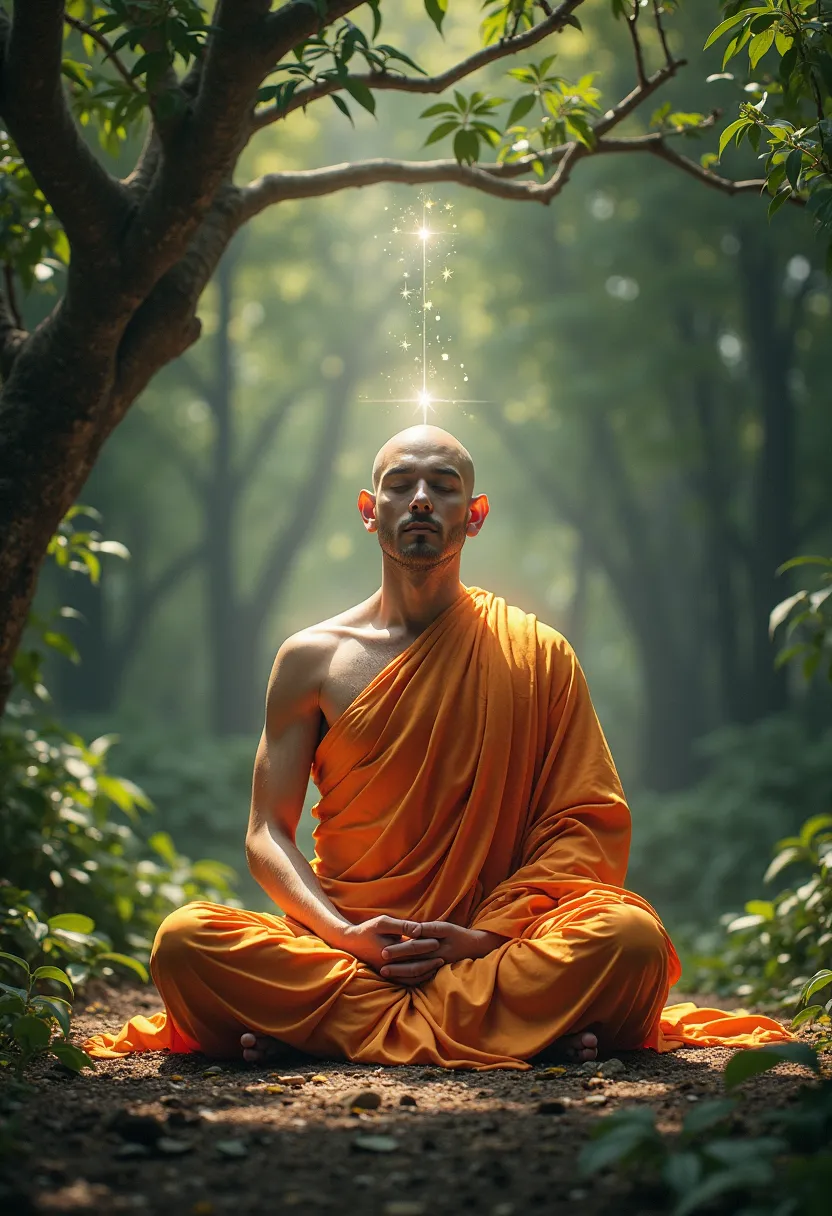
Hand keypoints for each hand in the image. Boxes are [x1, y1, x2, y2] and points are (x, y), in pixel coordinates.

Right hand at [334, 916, 442, 987]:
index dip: (426, 945)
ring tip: (438, 966)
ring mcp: (387, 973)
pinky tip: (426, 973)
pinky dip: (417, 979)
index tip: (438, 941)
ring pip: (411, 978)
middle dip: (430, 961)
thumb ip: (402, 926)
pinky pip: (405, 982)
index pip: (412, 949)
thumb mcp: (383, 922)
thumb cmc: (368, 929)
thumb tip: (419, 930)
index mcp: (388, 951)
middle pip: (414, 966)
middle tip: (443, 956)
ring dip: (425, 972)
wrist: (352, 942)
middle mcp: (388, 966)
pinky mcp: (387, 975)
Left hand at [380, 922, 507, 970]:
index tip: (384, 952)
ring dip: (400, 974)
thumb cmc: (458, 935)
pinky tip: (398, 980)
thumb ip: (427, 929)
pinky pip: (422, 979)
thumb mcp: (445, 927)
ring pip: (416, 974)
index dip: (398, 950)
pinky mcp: (438, 974)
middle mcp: (436, 959)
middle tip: (380, 968)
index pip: (414, 948)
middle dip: (396, 966)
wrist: (476, 948)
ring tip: (386, 974)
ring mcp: (437, 969)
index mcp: (437, 946)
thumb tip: (412, 930)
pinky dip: (410, 980)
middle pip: (413, 964)